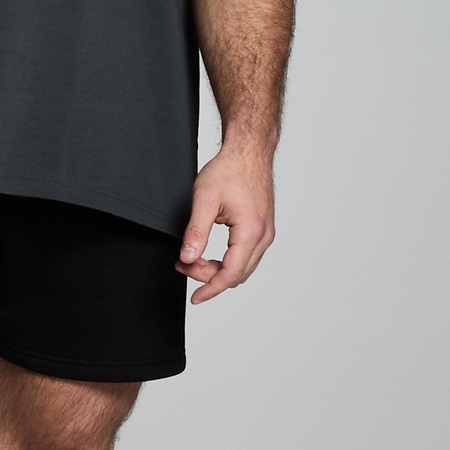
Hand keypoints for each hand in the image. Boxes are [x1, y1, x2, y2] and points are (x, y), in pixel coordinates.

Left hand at [175, 143, 275, 302]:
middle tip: (183, 264)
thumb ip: (196, 232)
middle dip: (208, 277)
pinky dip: (227, 262)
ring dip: (217, 270)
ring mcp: (266, 234)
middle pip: (236, 275)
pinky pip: (246, 257)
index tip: (195, 298)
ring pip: (242, 269)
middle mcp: (264, 236)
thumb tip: (188, 257)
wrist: (249, 151)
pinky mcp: (263, 230)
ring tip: (192, 259)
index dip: (210, 288)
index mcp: (251, 231)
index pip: (230, 274)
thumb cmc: (230, 169)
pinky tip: (209, 255)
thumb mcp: (205, 199)